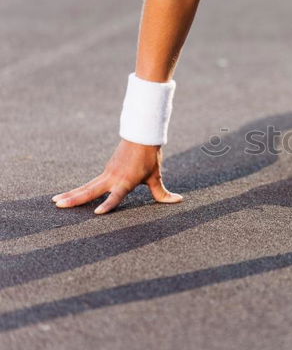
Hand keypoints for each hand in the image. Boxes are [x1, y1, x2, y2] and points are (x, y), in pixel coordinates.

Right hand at [52, 139, 181, 213]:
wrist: (142, 136)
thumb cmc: (149, 158)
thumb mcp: (156, 177)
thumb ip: (162, 193)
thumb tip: (178, 200)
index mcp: (126, 181)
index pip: (116, 196)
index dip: (108, 205)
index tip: (97, 213)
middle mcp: (113, 178)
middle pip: (91, 190)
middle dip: (75, 198)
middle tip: (58, 205)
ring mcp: (107, 173)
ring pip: (87, 186)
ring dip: (71, 194)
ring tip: (56, 201)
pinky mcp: (106, 171)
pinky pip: (91, 182)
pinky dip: (79, 189)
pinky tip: (69, 195)